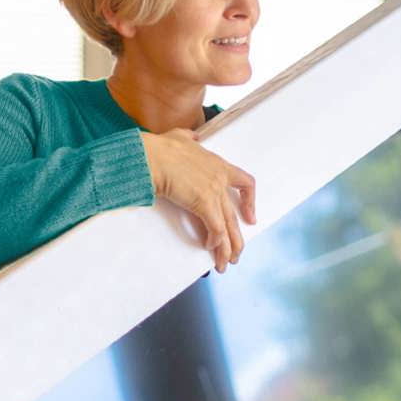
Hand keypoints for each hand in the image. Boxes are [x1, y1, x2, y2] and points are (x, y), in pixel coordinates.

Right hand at [140, 128, 256, 272]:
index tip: (249, 217)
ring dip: (227, 248)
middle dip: (236, 239)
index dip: (249, 202)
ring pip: (227, 226)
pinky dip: (214, 241)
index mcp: (217, 164)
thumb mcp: (179, 136)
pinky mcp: (203, 202)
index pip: (245, 182)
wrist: (150, 157)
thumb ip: (188, 138)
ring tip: (225, 264)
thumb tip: (193, 136)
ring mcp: (213, 190)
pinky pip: (215, 228)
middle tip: (235, 255)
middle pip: (235, 215)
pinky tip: (209, 248)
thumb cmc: (159, 148)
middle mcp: (220, 178)